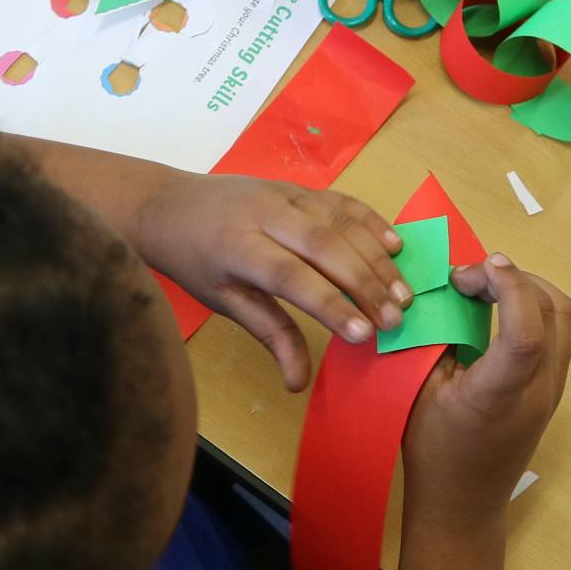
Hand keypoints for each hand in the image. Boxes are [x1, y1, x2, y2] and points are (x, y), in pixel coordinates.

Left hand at [137, 173, 410, 390]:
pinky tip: (395, 246)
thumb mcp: (223, 301)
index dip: (330, 305)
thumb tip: (297, 383)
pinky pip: (341, 201)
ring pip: (339, 223)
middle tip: (394, 319)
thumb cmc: (195, 260)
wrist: (168, 204)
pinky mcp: (297, 186)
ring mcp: (283, 195)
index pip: (291, 276)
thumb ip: (269, 334)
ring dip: (376, 258)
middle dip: (365, 285)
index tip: (364, 335)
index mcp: (237, 247)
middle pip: (324, 247)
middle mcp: (263, 214)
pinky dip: (371, 222)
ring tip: (402, 294)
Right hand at [402, 255, 570, 534]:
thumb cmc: (433, 453)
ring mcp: (553, 391)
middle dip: (516, 278)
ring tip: (487, 287)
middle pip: (556, 311)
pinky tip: (498, 310)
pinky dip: (534, 308)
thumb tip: (444, 294)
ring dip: (530, 289)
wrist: (463, 506)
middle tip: (471, 278)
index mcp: (500, 396)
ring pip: (564, 318)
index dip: (508, 286)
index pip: (526, 330)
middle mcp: (539, 391)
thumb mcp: (418, 393)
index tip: (476, 269)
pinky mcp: (554, 390)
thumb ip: (434, 340)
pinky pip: (558, 333)